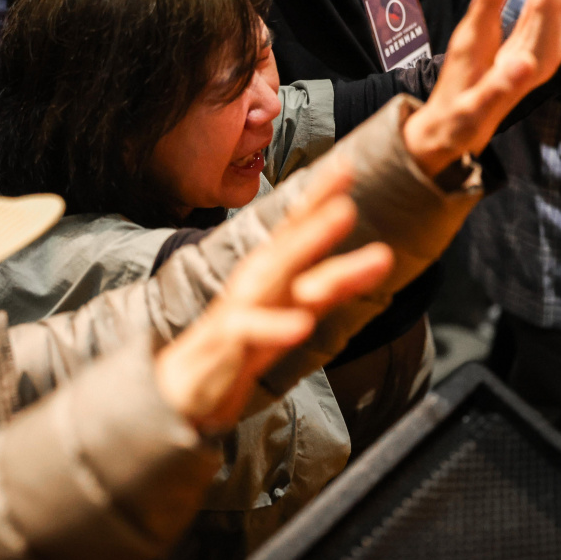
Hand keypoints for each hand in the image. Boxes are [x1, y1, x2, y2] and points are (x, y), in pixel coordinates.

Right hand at [154, 163, 393, 434]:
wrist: (180, 393)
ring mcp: (238, 312)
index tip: (346, 166)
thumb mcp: (291, 314)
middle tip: (348, 195)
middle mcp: (254, 285)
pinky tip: (303, 322)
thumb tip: (380, 258)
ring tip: (340, 223)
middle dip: (317, 218)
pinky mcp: (224, 348)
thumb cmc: (239, 347)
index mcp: (268, 274)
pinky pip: (251, 333)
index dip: (318, 197)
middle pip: (287, 245)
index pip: (294, 229)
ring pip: (274, 276)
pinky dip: (276, 326)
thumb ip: (329, 287)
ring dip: (307, 246)